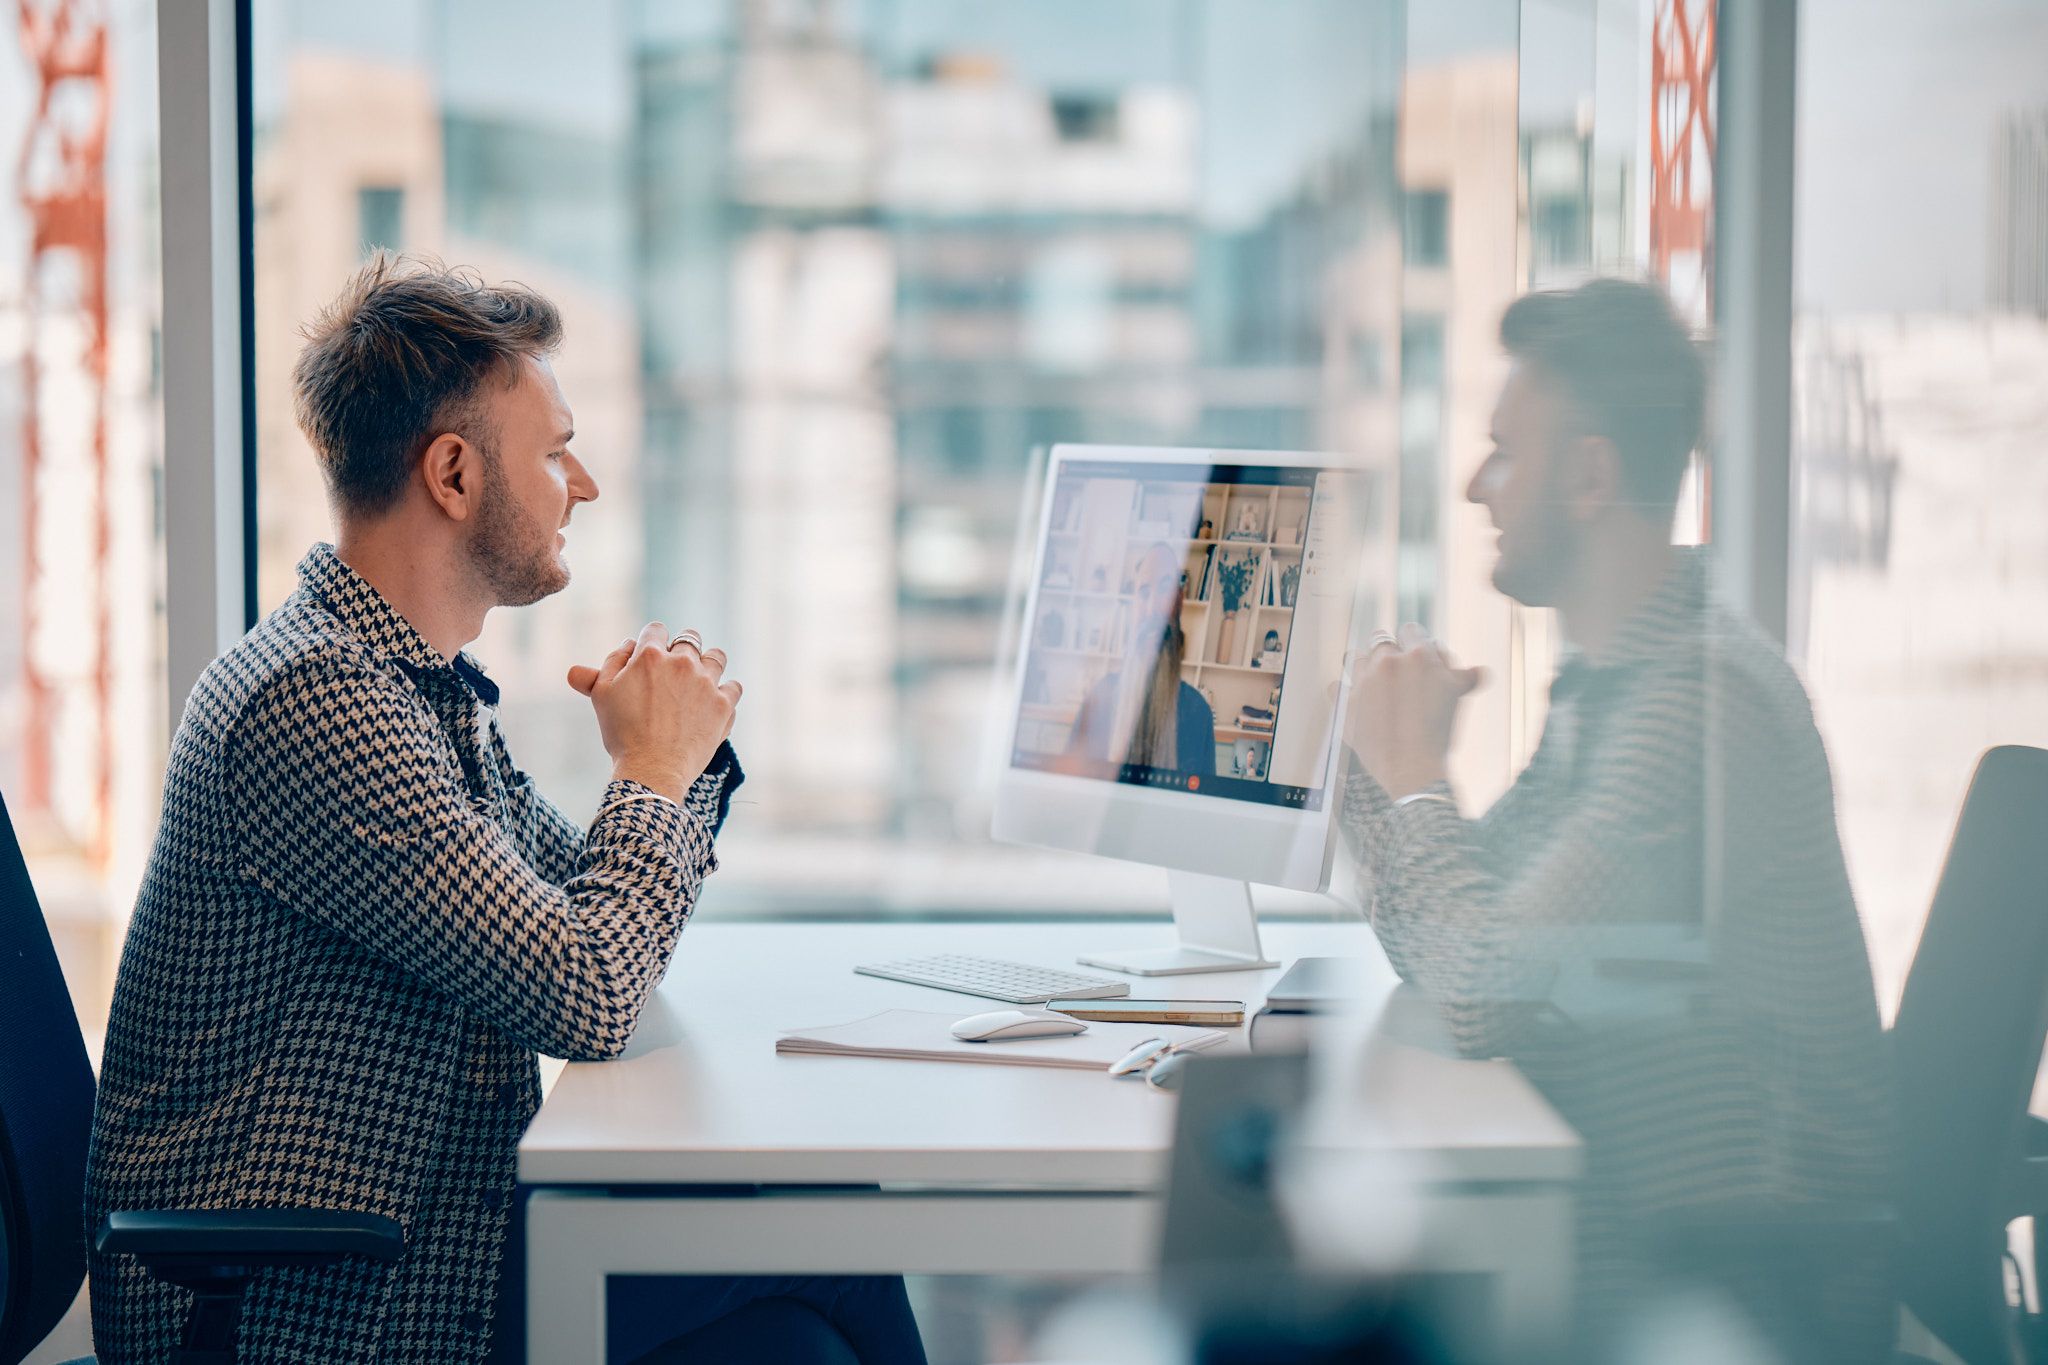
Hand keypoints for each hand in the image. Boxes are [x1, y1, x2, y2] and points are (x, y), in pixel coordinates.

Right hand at [567, 622, 740, 801]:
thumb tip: (627, 644)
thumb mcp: (602, 695)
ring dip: (708, 663)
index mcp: (649, 656)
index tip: (652, 655)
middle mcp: (681, 662)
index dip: (652, 640)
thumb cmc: (622, 735)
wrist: (652, 769)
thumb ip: (610, 663)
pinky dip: (726, 692)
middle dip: (682, 648)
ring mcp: (706, 683)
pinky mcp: (723, 704)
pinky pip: (734, 687)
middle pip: (689, 638)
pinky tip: (715, 701)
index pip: (655, 630)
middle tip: (676, 667)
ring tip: (700, 679)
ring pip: (717, 657)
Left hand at [1343, 623, 1482, 798]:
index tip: (1413, 654)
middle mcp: (1388, 662)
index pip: (1410, 630)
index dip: (1413, 642)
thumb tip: (1476, 671)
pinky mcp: (1345, 703)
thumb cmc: (1439, 733)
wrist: (1412, 768)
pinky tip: (1356, 701)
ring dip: (1363, 666)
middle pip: (1381, 642)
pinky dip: (1344, 693)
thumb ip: (1465, 677)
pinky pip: (1336, 687)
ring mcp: (1363, 681)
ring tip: (1373, 682)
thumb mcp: (1458, 698)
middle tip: (1396, 672)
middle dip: (1389, 654)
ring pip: (1354, 657)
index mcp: (1419, 655)